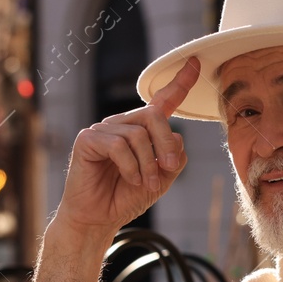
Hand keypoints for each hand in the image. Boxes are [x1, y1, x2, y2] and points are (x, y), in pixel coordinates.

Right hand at [56, 57, 199, 235]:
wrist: (97, 218)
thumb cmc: (125, 198)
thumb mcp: (160, 179)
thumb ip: (173, 158)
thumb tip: (176, 138)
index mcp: (140, 130)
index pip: (161, 102)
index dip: (179, 83)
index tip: (195, 63)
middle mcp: (122, 124)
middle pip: (153, 115)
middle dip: (165, 143)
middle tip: (169, 168)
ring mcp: (103, 130)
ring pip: (138, 134)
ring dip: (148, 163)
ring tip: (146, 184)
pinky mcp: (88, 140)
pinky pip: (118, 145)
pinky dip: (131, 166)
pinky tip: (130, 179)